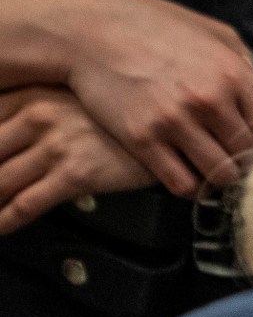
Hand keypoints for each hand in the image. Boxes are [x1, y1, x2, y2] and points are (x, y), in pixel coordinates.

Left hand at [0, 88, 154, 234]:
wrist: (171, 123)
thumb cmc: (121, 113)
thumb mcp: (70, 99)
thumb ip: (31, 110)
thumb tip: (7, 139)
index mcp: (30, 95)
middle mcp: (38, 116)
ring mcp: (57, 145)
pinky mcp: (77, 173)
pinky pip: (27, 203)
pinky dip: (5, 221)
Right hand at [50, 0, 252, 195]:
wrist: (89, 30)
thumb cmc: (151, 26)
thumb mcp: (211, 32)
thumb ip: (243, 63)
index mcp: (233, 74)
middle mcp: (209, 101)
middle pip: (250, 155)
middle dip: (248, 162)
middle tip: (239, 162)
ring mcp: (175, 122)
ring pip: (220, 174)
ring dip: (221, 177)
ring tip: (214, 169)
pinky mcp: (143, 140)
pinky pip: (181, 183)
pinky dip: (190, 186)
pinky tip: (189, 175)